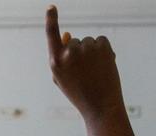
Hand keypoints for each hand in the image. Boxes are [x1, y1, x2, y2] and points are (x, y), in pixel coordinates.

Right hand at [46, 6, 124, 122]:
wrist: (101, 107)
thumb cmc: (79, 94)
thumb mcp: (64, 78)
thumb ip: (61, 57)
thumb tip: (67, 33)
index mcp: (56, 62)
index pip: (51, 35)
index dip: (51, 19)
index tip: (51, 7)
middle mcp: (69, 52)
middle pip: (75, 41)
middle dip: (80, 53)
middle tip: (85, 74)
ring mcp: (86, 48)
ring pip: (89, 42)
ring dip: (93, 54)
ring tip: (95, 73)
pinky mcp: (102, 45)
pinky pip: (101, 41)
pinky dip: (104, 51)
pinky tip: (104, 66)